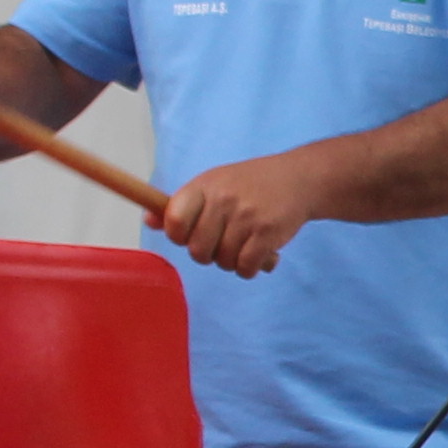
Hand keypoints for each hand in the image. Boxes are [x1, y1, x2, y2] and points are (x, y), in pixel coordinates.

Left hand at [160, 151, 321, 278]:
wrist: (299, 178)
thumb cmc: (251, 183)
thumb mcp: (214, 184)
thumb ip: (182, 204)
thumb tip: (149, 221)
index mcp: (204, 186)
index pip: (173, 220)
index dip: (178, 236)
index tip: (191, 235)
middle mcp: (223, 200)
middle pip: (198, 250)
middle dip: (208, 254)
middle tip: (222, 243)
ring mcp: (247, 217)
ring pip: (223, 261)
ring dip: (232, 262)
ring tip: (244, 246)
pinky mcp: (268, 233)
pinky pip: (246, 267)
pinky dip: (250, 268)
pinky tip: (259, 255)